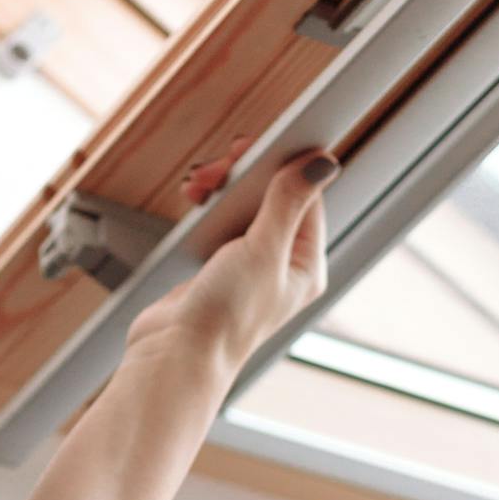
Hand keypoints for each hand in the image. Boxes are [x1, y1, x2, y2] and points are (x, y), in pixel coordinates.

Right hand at [123, 146, 337, 376]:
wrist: (177, 353)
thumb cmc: (226, 315)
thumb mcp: (263, 249)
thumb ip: (289, 202)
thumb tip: (322, 163)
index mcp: (306, 265)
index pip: (308, 198)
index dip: (284, 166)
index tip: (258, 146)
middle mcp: (283, 265)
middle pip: (274, 198)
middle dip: (244, 175)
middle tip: (221, 166)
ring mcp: (251, 265)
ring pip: (243, 207)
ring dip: (221, 188)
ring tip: (200, 185)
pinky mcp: (220, 266)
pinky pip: (220, 222)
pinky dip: (208, 206)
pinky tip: (194, 200)